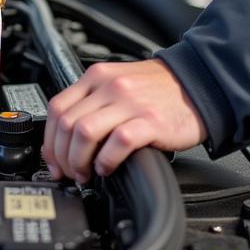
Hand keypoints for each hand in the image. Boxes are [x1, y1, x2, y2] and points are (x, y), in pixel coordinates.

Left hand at [43, 58, 207, 182]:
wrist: (200, 84)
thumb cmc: (160, 90)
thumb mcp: (119, 83)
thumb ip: (93, 102)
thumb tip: (67, 138)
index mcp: (97, 77)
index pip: (56, 108)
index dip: (49, 140)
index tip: (53, 160)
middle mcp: (110, 86)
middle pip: (66, 124)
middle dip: (62, 156)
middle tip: (70, 172)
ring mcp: (129, 103)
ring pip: (84, 133)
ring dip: (79, 161)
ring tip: (87, 173)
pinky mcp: (150, 122)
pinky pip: (117, 143)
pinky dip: (106, 161)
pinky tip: (108, 167)